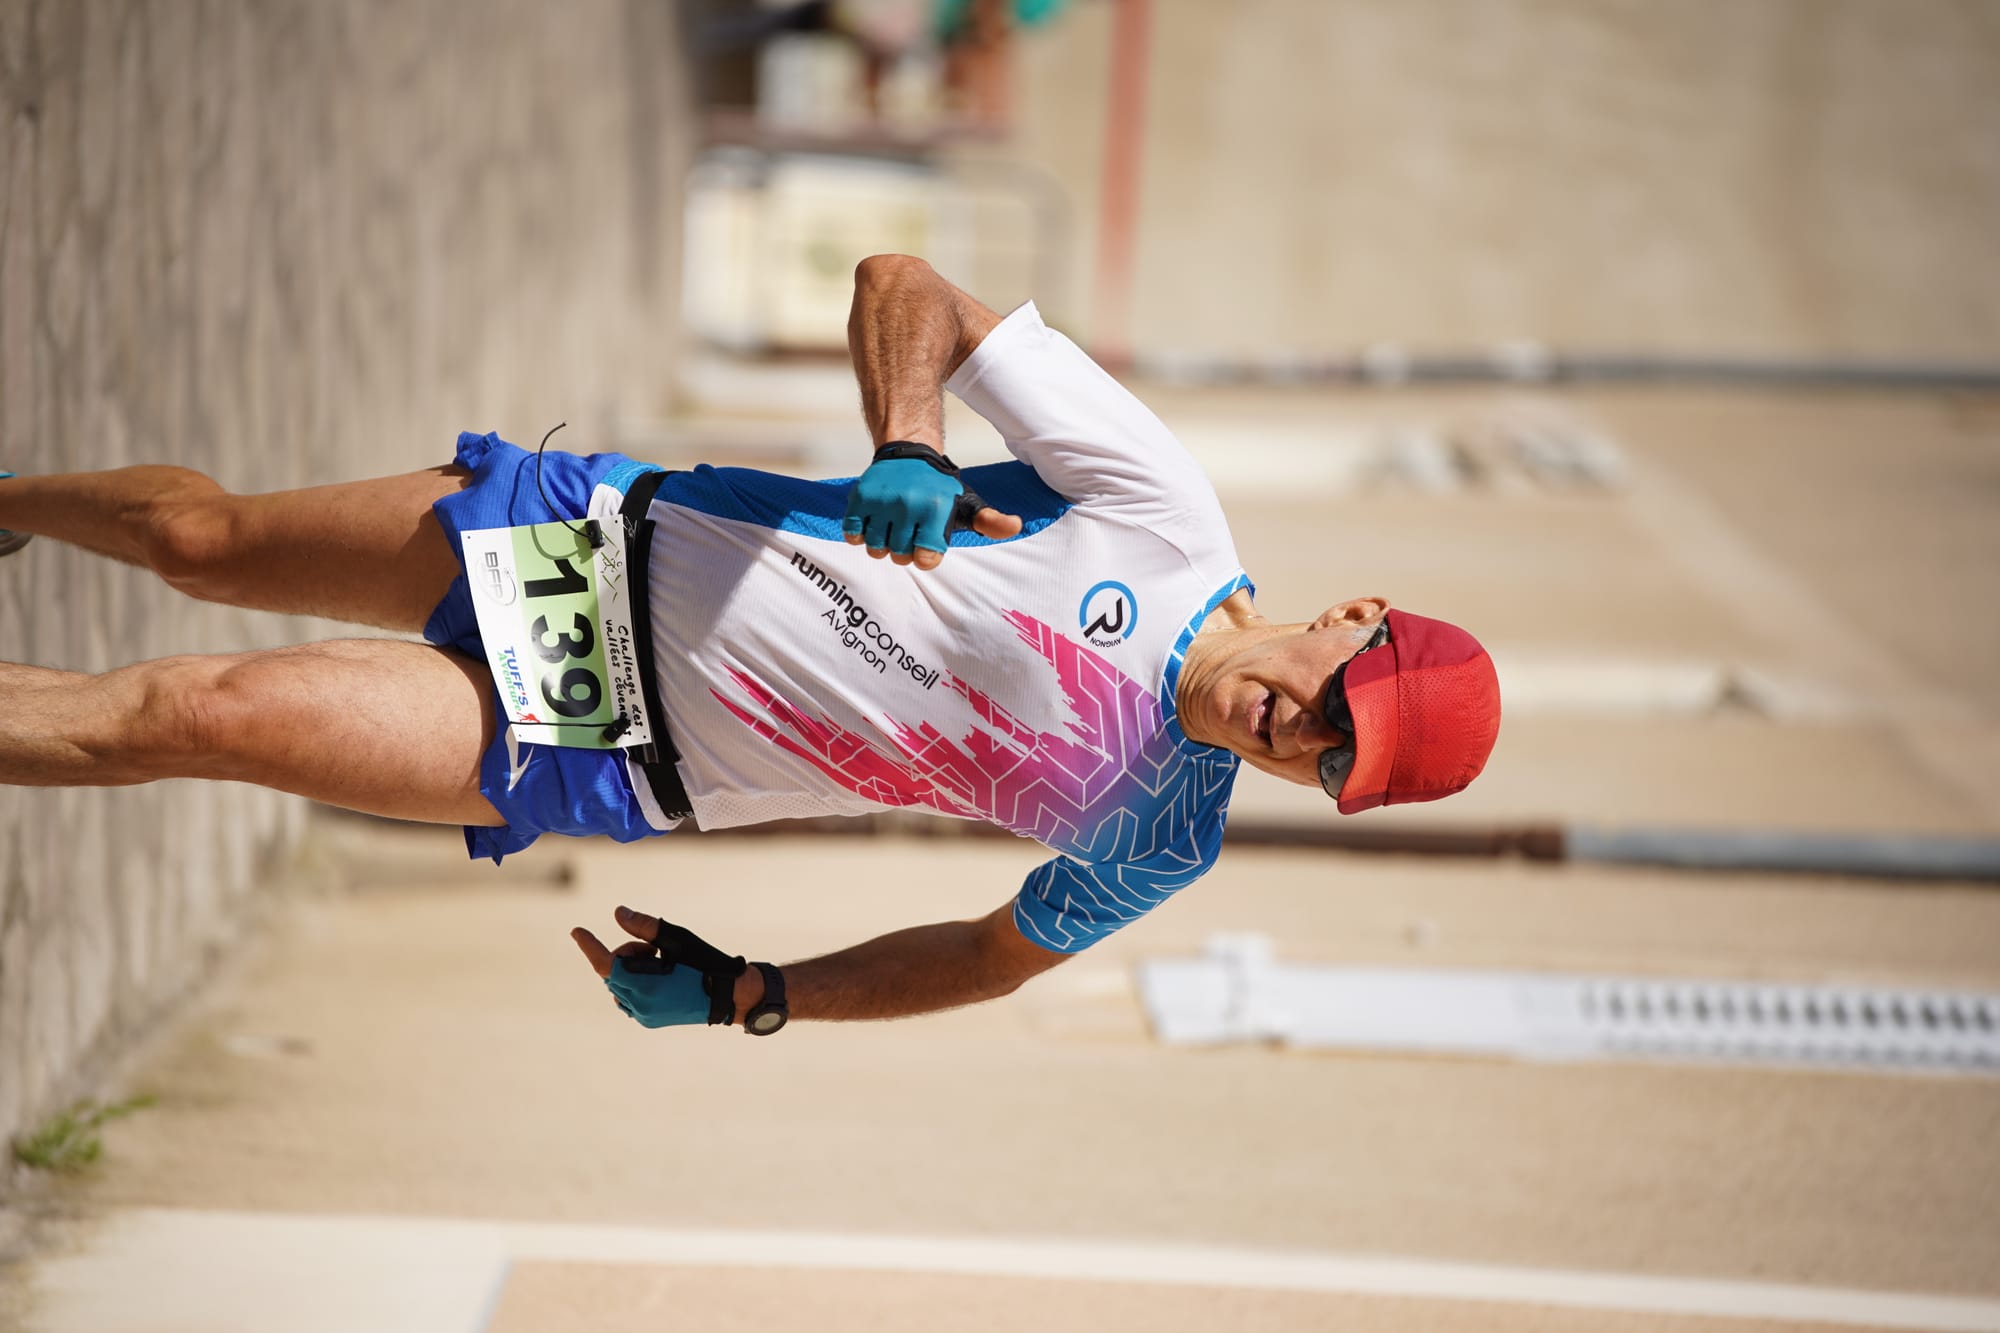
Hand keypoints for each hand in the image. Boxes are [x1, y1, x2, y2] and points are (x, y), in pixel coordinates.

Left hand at [571, 906, 741, 1028]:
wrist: (727, 995)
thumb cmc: (704, 963)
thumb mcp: (676, 939)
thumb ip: (644, 927)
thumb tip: (618, 913)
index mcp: (645, 986)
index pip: (606, 964)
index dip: (589, 946)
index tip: (577, 931)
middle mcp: (640, 1005)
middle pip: (613, 973)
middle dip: (627, 954)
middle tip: (654, 950)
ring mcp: (643, 1016)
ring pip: (619, 986)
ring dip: (630, 970)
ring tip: (660, 965)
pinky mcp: (648, 1021)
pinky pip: (628, 998)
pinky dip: (634, 984)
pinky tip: (658, 978)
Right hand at [842, 456, 1021, 569]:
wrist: (908, 455)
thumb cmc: (938, 489)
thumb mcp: (969, 504)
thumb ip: (991, 522)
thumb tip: (1017, 526)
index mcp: (936, 509)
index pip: (926, 560)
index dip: (925, 554)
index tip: (927, 538)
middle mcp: (908, 504)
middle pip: (900, 556)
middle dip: (905, 549)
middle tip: (909, 529)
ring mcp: (882, 500)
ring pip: (876, 549)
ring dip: (883, 543)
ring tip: (892, 525)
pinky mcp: (860, 497)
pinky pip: (854, 535)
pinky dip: (860, 534)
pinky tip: (874, 522)